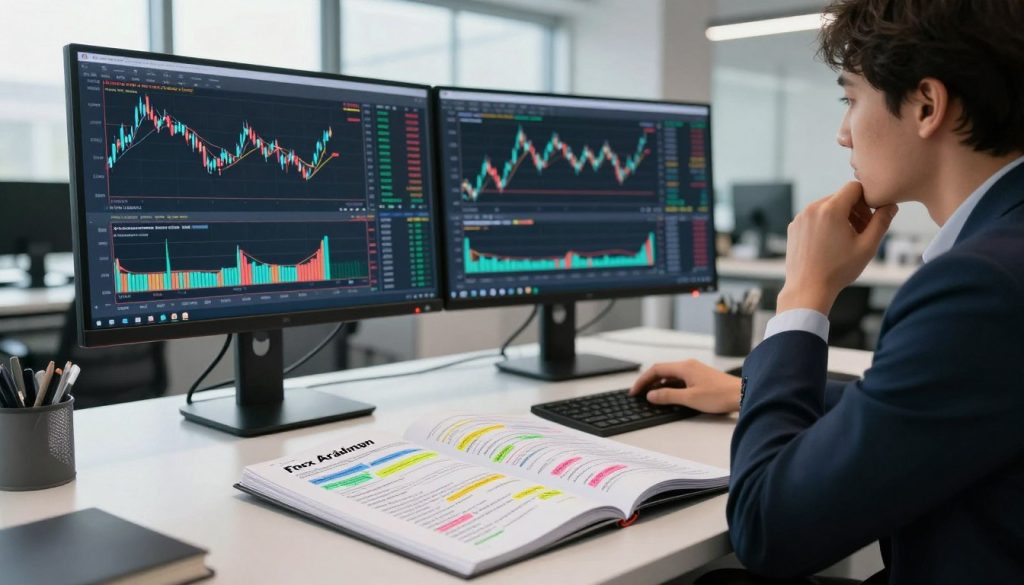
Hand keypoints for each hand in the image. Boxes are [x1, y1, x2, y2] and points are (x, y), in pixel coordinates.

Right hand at [628, 359, 740, 413]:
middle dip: (648, 382)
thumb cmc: (720, 395)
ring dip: (659, 385)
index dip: (642, 381)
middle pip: (662, 371)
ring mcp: (695, 371)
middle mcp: (688, 366)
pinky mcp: (700, 378)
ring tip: (650, 396)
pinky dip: (670, 386)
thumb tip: (651, 395)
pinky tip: (668, 396)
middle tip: (638, 394)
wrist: (742, 394)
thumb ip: (668, 396)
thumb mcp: (690, 398)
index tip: (635, 391)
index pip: (656, 370)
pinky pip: (679, 379)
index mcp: (684, 367)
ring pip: (671, 376)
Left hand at [778, 181, 897, 313]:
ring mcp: (800, 218)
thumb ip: (881, 222)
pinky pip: (814, 217)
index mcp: (830, 209)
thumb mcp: (867, 246)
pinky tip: (830, 244)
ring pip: (826, 206)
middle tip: (862, 232)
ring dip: (840, 217)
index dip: (867, 200)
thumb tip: (891, 205)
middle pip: (840, 197)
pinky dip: (825, 224)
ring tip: (847, 239)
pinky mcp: (793, 227)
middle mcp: (812, 209)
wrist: (807, 289)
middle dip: (855, 210)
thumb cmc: (838, 270)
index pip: (854, 187)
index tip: (870, 218)